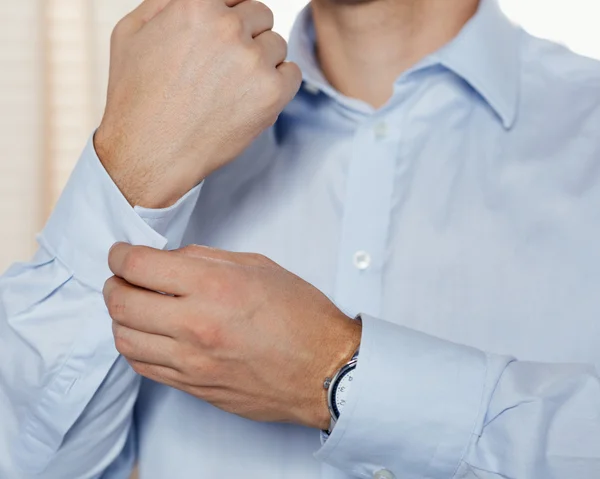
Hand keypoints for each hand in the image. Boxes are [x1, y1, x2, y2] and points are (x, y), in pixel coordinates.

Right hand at [95, 0, 301, 207]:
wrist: (150, 153)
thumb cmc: (136, 97)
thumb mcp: (131, 32)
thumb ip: (166, 3)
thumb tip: (202, 1)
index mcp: (197, 3)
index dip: (228, 16)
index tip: (220, 39)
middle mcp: (229, 27)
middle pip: (260, 15)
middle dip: (246, 35)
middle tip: (224, 66)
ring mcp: (253, 61)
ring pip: (277, 45)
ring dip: (262, 60)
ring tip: (232, 87)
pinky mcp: (271, 93)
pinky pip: (293, 73)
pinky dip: (279, 83)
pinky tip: (252, 97)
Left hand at [103, 243, 361, 429]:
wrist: (324, 370)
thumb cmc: (301, 316)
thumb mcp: (259, 267)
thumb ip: (208, 259)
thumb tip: (170, 259)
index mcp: (215, 287)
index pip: (140, 266)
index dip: (120, 255)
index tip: (120, 253)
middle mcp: (196, 326)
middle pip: (122, 303)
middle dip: (113, 284)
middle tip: (120, 277)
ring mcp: (192, 362)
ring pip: (125, 339)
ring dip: (119, 317)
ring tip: (132, 305)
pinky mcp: (194, 386)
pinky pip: (144, 367)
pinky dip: (135, 346)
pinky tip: (147, 334)